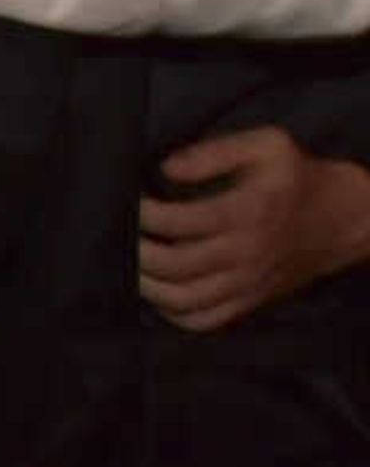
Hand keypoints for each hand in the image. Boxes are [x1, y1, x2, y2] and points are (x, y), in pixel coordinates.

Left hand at [138, 126, 369, 331]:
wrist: (342, 219)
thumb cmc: (296, 178)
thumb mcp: (266, 146)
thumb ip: (214, 152)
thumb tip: (166, 168)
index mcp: (247, 212)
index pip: (177, 221)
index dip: (143, 214)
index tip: (129, 202)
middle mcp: (245, 253)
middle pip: (173, 264)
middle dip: (136, 250)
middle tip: (123, 235)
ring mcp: (247, 283)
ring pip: (183, 299)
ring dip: (146, 285)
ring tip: (133, 264)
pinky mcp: (249, 301)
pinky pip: (202, 320)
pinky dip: (172, 312)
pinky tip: (159, 291)